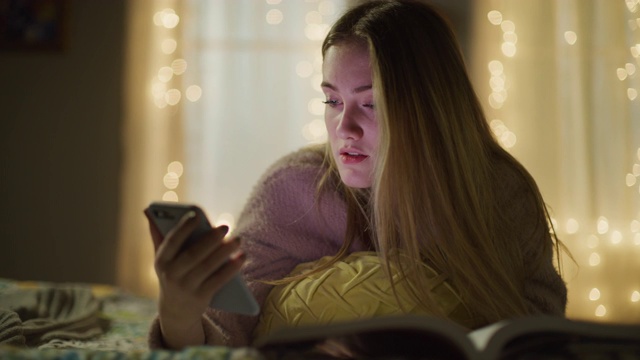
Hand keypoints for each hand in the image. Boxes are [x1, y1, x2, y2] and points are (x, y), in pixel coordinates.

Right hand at [144, 208, 245, 347]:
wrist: (176, 311)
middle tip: (225, 227)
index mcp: (161, 261)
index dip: (183, 228)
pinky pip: (219, 280)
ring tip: (238, 239)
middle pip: (193, 254)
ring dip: (224, 252)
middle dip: (210, 239)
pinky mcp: (201, 297)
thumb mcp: (164, 259)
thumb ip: (159, 236)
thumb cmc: (173, 274)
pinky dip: (231, 268)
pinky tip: (241, 257)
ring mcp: (186, 287)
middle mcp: (171, 275)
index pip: (171, 241)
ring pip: (208, 267)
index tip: (196, 214)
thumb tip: (150, 212)